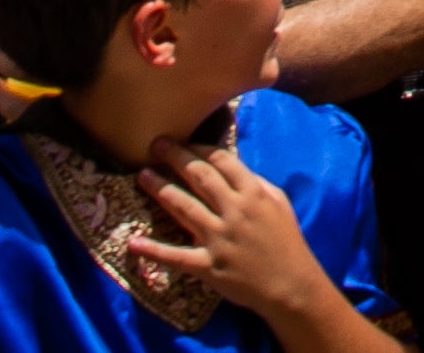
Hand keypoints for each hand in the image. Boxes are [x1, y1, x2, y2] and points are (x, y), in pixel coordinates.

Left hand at [129, 139, 348, 323]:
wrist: (290, 284)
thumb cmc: (285, 240)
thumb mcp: (278, 202)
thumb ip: (255, 183)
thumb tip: (230, 168)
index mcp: (253, 193)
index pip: (221, 161)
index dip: (198, 148)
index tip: (182, 141)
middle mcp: (234, 211)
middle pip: (199, 177)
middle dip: (175, 157)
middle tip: (155, 144)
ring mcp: (219, 239)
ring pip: (184, 208)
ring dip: (160, 189)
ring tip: (142, 175)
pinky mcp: (208, 266)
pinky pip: (176, 256)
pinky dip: (153, 250)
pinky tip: (133, 242)